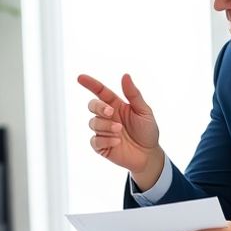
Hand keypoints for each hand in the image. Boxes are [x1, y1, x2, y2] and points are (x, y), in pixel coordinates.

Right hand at [76, 73, 162, 187]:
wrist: (149, 155)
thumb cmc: (147, 131)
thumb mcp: (144, 111)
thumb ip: (133, 94)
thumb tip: (125, 75)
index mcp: (116, 105)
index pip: (100, 92)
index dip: (90, 84)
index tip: (80, 78)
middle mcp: (107, 117)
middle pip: (92, 105)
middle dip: (99, 107)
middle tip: (111, 112)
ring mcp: (103, 131)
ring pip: (93, 123)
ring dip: (106, 125)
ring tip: (120, 131)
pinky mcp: (101, 146)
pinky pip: (95, 140)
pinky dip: (105, 139)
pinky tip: (117, 142)